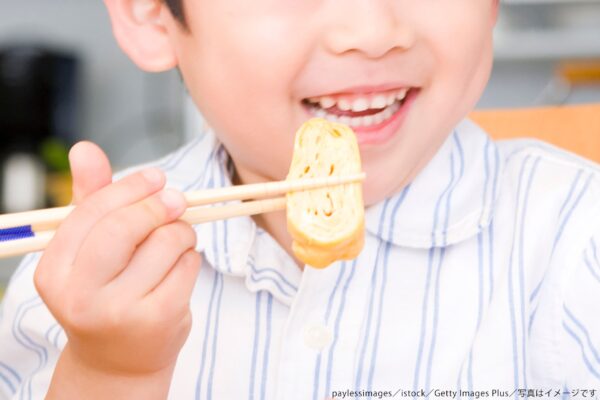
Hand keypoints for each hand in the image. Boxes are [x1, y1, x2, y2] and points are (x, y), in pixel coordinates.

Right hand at [35, 141, 200, 378]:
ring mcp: (119, 311)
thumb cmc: (105, 292)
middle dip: (158, 206)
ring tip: (177, 240)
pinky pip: (187, 265)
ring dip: (181, 233)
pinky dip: (191, 258)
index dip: (130, 188)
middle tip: (178, 199)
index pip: (92, 213)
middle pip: (125, 227)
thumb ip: (90, 199)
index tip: (156, 178)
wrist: (119, 359)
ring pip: (165, 243)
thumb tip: (84, 147)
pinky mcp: (158, 319)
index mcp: (55, 271)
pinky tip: (179, 267)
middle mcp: (80, 295)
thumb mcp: (89, 250)